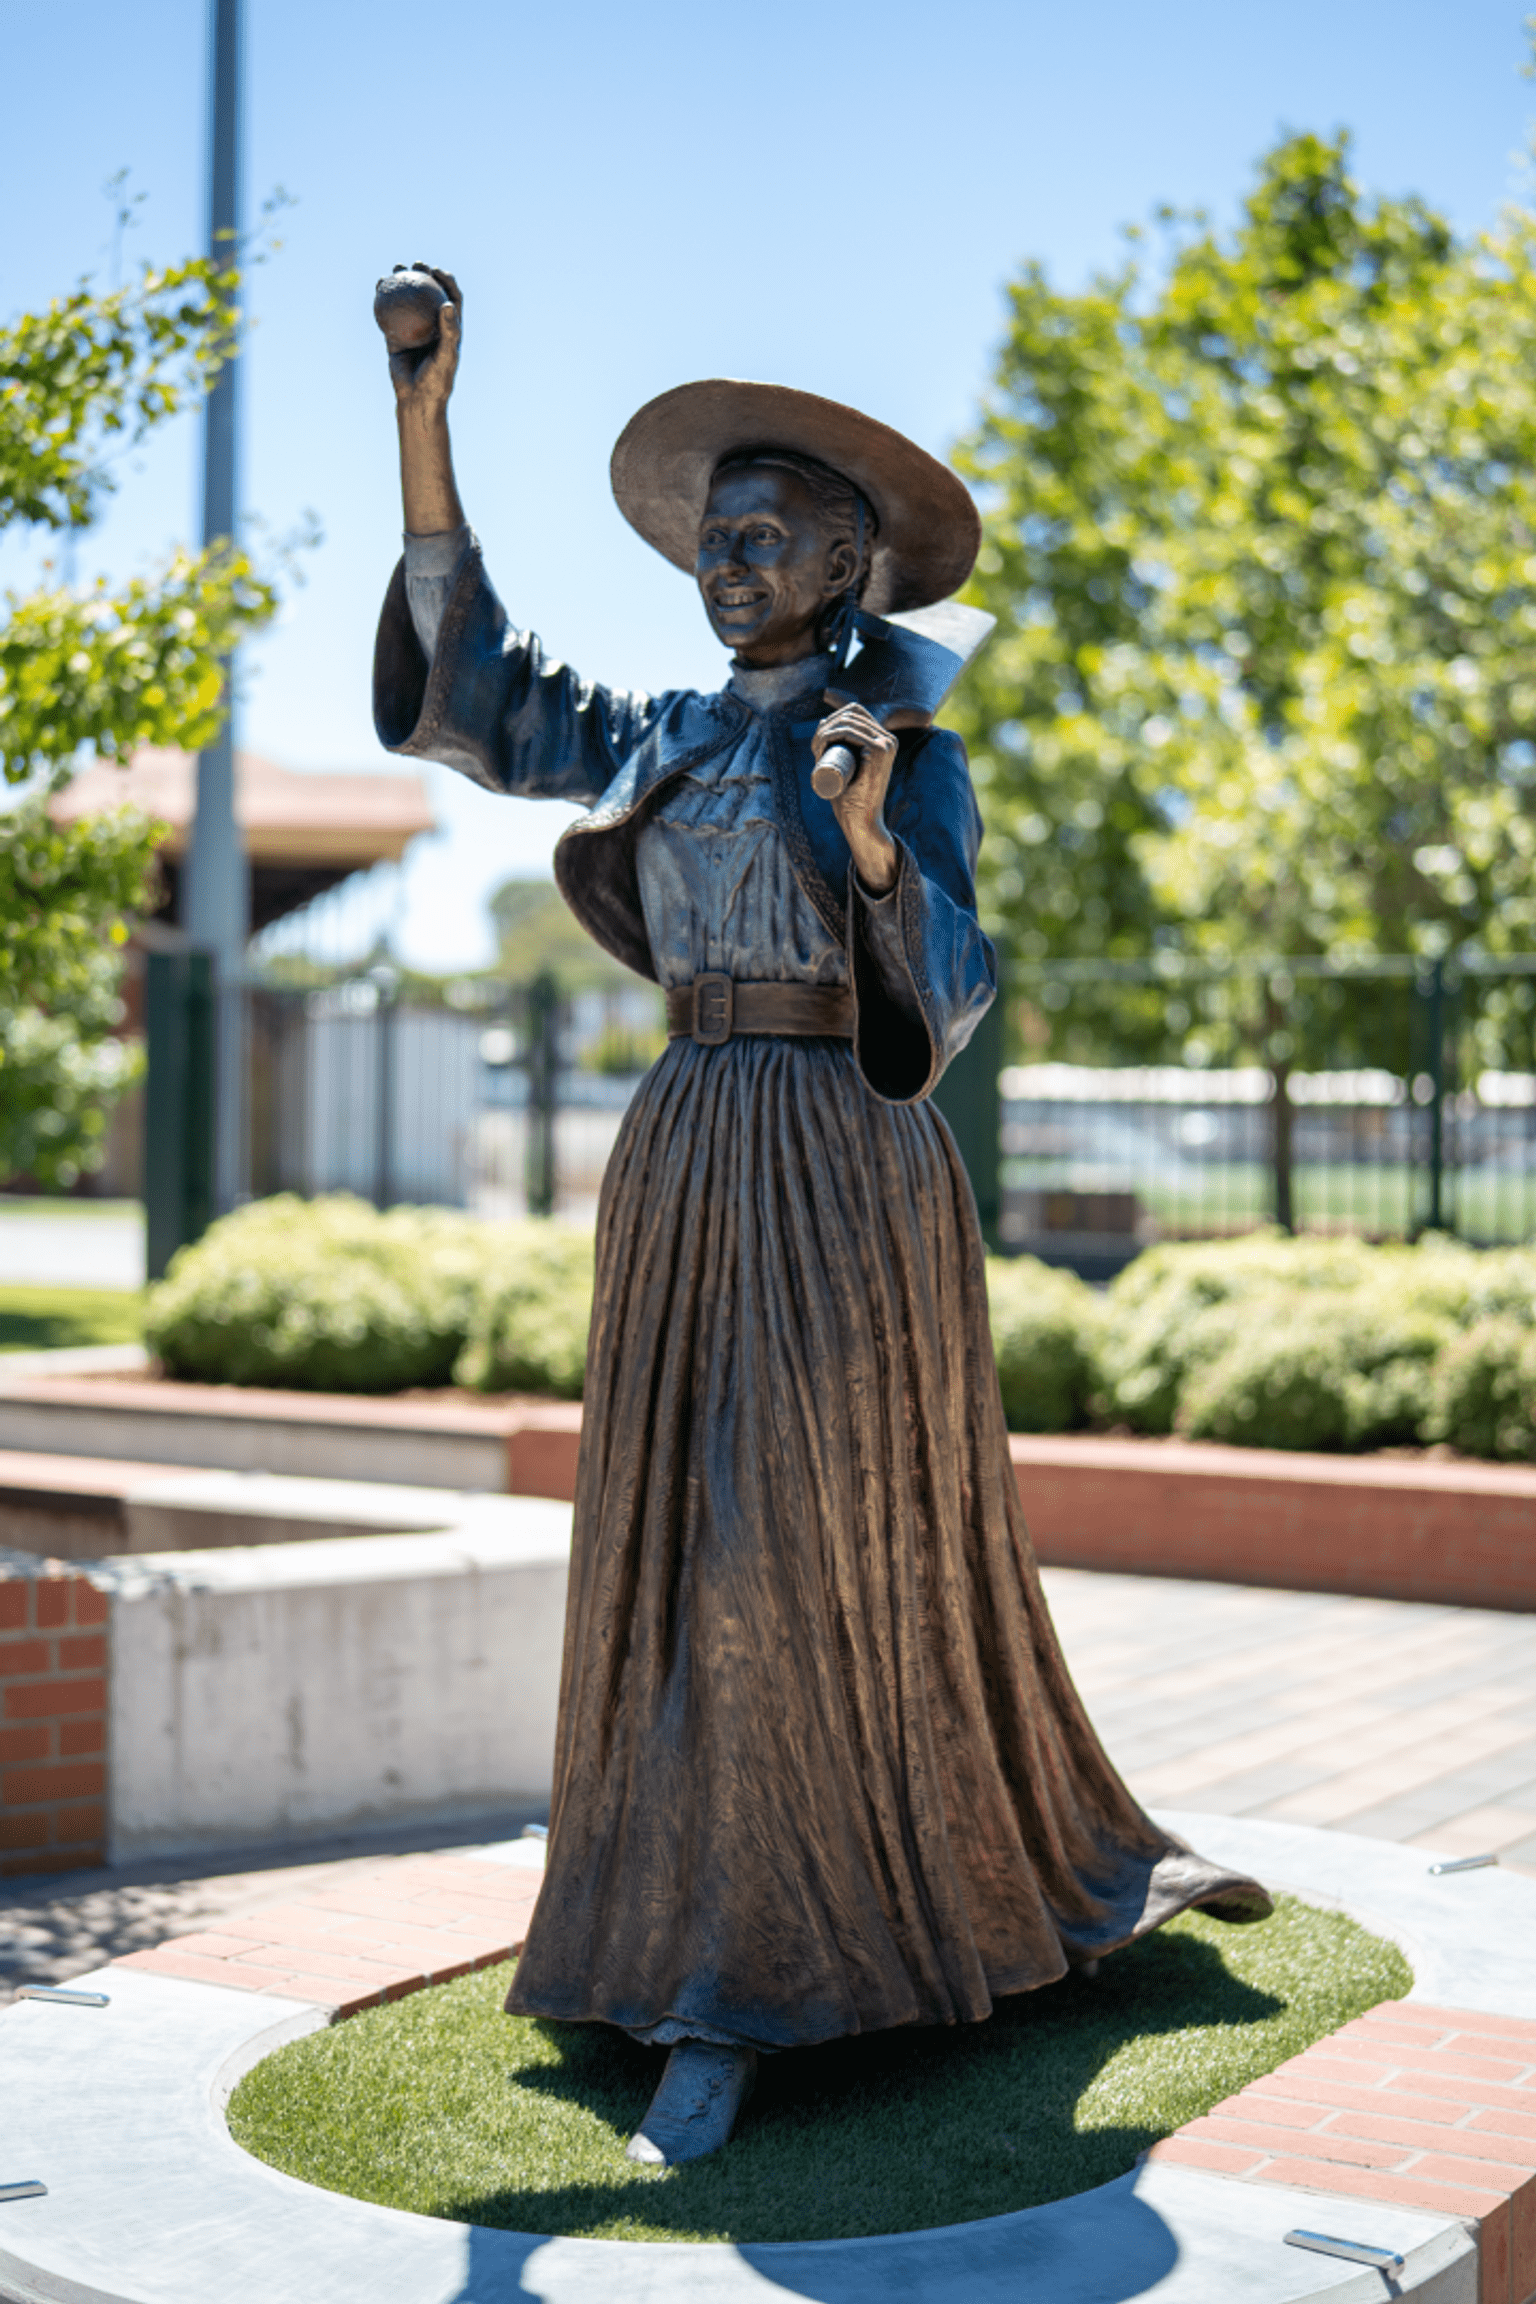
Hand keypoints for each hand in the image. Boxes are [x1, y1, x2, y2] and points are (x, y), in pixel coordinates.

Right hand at [390, 264, 466, 535]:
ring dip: (401, 282)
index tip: (436, 270)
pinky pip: (389, 314)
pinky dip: (383, 301)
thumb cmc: (436, 380)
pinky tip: (377, 288)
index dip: (446, 280)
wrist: (416, 398)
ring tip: (394, 270)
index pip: (451, 297)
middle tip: (414, 264)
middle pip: (428, 293)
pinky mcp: (397, 336)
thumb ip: (450, 331)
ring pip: (407, 301)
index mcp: (450, 327)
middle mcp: (433, 325)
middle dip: (423, 273)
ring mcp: (414, 329)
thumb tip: (448, 305)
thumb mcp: (446, 356)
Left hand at [812, 698, 898, 893]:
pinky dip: (831, 733)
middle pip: (851, 714)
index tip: (819, 742)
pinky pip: (850, 732)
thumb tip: (822, 721)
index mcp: (884, 739)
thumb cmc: (850, 797)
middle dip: (827, 725)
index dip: (833, 720)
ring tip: (815, 749)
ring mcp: (887, 743)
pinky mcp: (881, 750)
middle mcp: (889, 739)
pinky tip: (821, 742)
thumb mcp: (843, 763)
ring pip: (848, 722)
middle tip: (815, 748)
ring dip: (826, 730)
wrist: (861, 820)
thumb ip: (836, 745)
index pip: (856, 713)